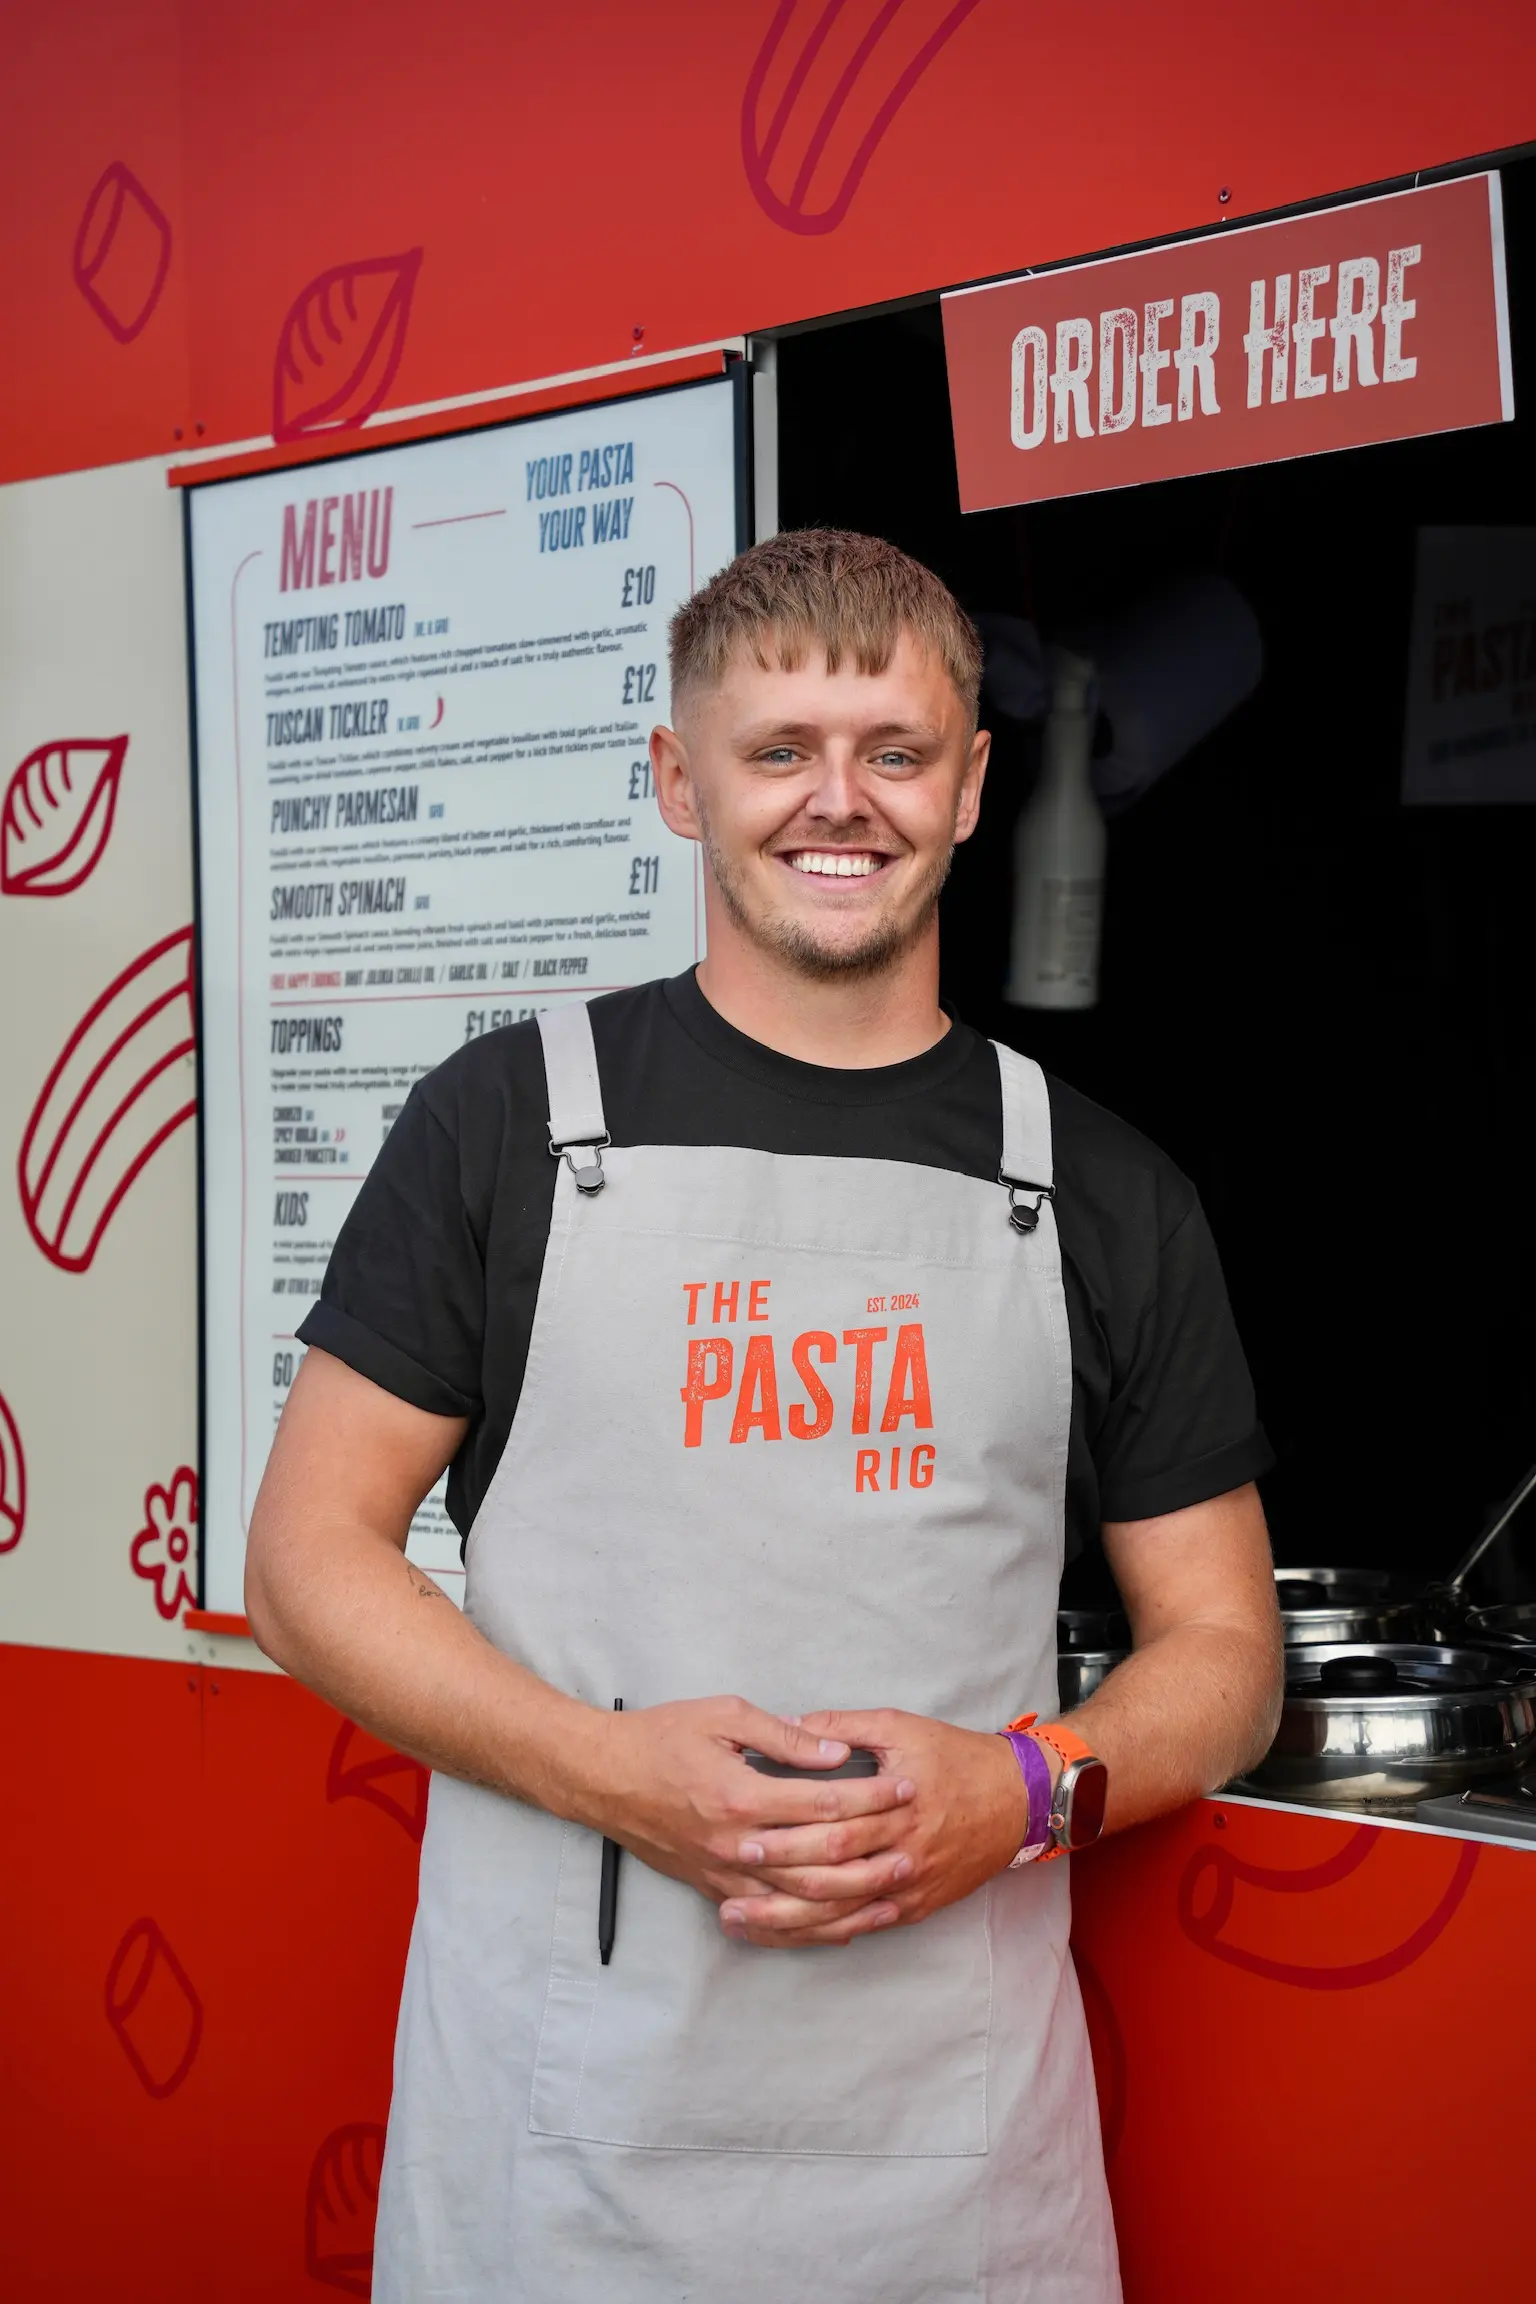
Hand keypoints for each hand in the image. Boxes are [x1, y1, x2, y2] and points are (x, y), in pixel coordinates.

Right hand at [576, 1696, 915, 1923]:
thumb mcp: (724, 1715)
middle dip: (875, 1848)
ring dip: (854, 1895)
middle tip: (916, 1837)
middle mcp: (736, 1843)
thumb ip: (784, 1735)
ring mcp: (725, 1873)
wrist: (603, 1778)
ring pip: (802, 1898)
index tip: (906, 1786)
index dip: (872, 1796)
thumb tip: (836, 1751)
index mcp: (741, 1794)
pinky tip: (844, 1925)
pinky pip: (772, 1919)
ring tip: (895, 1887)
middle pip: (821, 1856)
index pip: (824, 1803)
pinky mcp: (715, 1889)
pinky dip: (812, 1925)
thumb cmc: (661, 1737)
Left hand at [718, 1708, 1035, 1948]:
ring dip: (789, 1921)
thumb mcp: (901, 1726)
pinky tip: (790, 1935)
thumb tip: (793, 1726)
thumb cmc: (957, 1756)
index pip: (831, 1825)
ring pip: (842, 1912)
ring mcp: (910, 1885)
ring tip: (743, 1920)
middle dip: (775, 1882)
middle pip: (831, 1875)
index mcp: (896, 1805)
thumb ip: (845, 1727)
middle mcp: (902, 1852)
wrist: (1019, 1798)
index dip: (785, 1833)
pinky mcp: (917, 1906)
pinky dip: (825, 1934)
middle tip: (728, 1886)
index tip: (741, 1835)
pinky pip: (865, 1926)